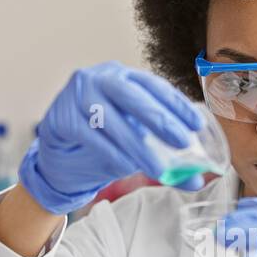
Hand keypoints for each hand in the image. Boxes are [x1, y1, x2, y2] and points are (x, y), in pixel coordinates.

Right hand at [19, 62, 205, 213]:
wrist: (58, 156)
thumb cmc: (102, 142)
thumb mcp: (135, 144)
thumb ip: (164, 157)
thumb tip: (198, 180)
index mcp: (123, 77)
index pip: (154, 86)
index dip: (177, 104)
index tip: (197, 125)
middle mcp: (100, 79)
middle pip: (134, 97)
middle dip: (161, 119)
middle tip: (183, 142)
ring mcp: (78, 95)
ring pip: (112, 119)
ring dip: (138, 146)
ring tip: (158, 169)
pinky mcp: (62, 117)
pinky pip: (91, 136)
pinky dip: (112, 152)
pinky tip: (127, 166)